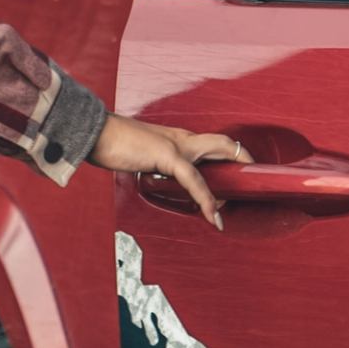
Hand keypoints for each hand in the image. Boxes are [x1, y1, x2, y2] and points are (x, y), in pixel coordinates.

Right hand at [86, 114, 253, 228]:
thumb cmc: (112, 143)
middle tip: (253, 180)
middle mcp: (181, 138)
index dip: (229, 155)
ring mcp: (176, 145)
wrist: (94, 132)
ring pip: (218, 154)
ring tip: (233, 207)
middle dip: (243, 159)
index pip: (212, 142)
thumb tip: (162, 179)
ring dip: (231, 181)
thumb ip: (157, 165)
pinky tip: (212, 215)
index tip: (237, 174)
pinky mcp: (167, 155)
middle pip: (223, 142)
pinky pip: (194, 179)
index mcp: (176, 137)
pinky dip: (206, 198)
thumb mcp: (141, 155)